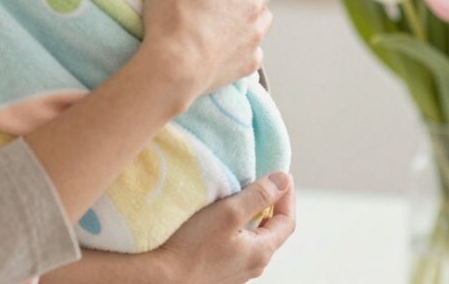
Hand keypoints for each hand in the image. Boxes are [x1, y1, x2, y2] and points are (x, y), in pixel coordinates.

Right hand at [141, 0, 283, 99]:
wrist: (175, 69)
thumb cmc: (170, 14)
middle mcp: (255, 2)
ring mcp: (255, 33)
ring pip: (267, 12)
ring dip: (258, 5)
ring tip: (241, 6)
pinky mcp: (250, 59)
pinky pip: (256, 45)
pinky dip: (247, 39)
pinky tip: (231, 41)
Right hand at [154, 172, 296, 283]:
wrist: (160, 278)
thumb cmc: (192, 246)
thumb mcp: (229, 212)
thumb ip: (258, 196)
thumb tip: (283, 181)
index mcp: (261, 252)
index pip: (287, 221)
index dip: (287, 196)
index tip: (281, 176)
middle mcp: (253, 266)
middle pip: (272, 231)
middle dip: (271, 205)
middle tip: (264, 182)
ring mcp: (236, 271)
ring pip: (253, 239)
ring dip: (252, 217)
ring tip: (241, 197)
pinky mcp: (219, 271)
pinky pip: (237, 246)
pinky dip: (237, 229)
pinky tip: (221, 219)